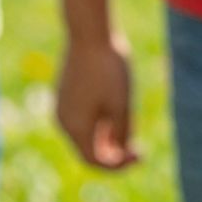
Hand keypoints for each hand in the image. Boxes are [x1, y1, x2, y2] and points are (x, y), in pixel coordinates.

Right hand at [58, 35, 140, 169]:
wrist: (90, 36)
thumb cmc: (109, 72)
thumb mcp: (122, 108)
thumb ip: (122, 136)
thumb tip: (120, 153)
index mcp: (76, 127)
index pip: (96, 161)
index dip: (119, 165)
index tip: (141, 154)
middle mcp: (63, 121)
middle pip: (88, 151)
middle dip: (113, 154)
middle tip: (139, 146)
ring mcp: (61, 107)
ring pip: (84, 136)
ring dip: (106, 140)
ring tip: (129, 129)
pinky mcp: (64, 96)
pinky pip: (80, 121)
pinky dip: (98, 126)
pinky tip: (115, 113)